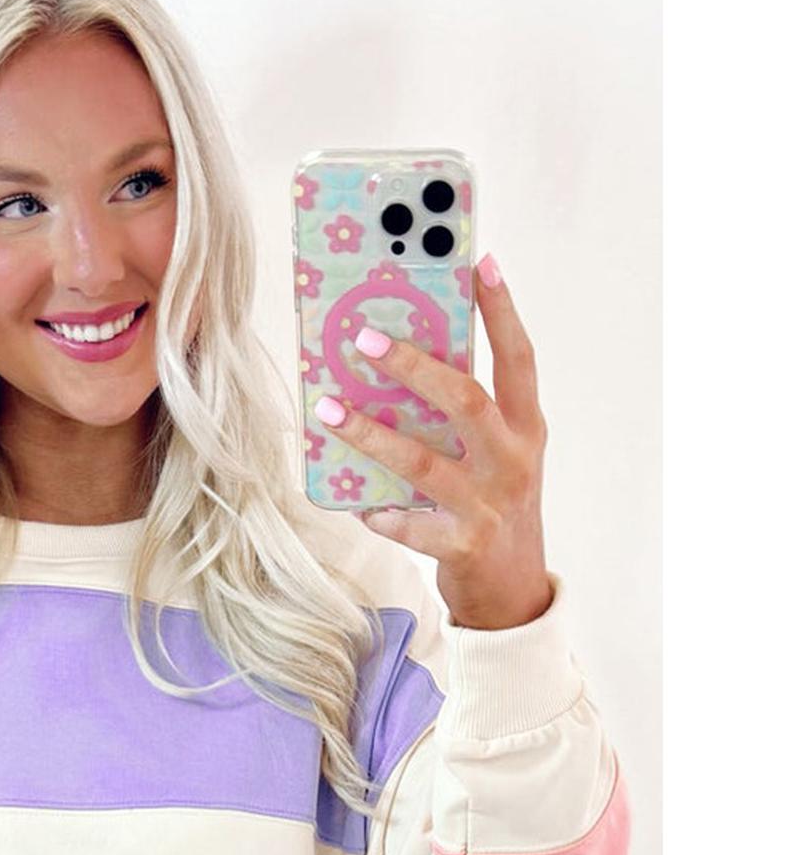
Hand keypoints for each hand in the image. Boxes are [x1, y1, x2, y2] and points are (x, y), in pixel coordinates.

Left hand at [313, 256, 552, 631]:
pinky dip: (378, 512)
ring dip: (371, 434)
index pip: (518, 358)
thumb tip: (402, 362)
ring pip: (424, 461)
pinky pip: (408, 523)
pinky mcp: (463, 545)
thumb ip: (465, 417)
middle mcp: (513, 460)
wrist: (513, 592)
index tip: (480, 262)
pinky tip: (354, 503)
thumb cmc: (495, 508)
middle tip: (366, 339)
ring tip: (328, 410)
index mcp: (526, 427)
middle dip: (414, 366)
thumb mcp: (497, 456)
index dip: (501, 311)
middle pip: (465, 399)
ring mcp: (489, 503)